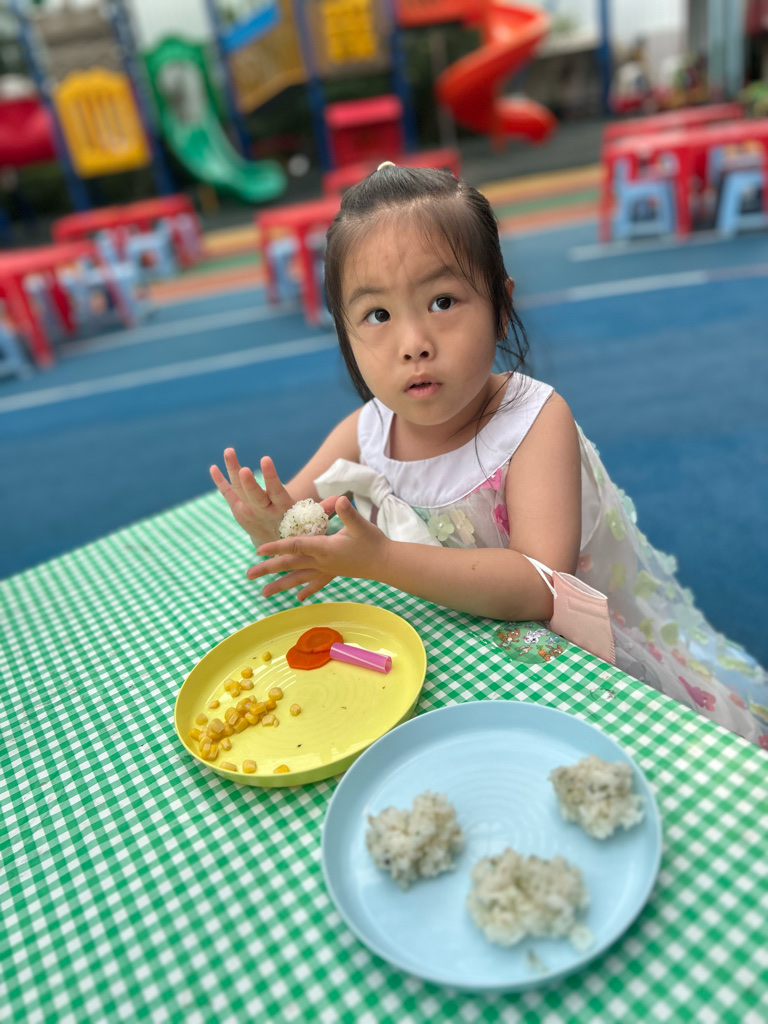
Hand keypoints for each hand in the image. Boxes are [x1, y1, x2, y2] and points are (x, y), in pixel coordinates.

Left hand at [209, 449, 335, 545]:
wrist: (274, 550)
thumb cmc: (299, 532)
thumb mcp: (313, 524)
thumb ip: (324, 510)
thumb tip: (341, 499)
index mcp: (280, 512)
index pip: (275, 492)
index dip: (271, 477)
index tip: (266, 460)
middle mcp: (262, 512)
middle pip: (254, 495)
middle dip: (248, 482)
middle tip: (243, 468)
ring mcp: (248, 512)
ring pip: (238, 490)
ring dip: (232, 470)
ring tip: (228, 450)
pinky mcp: (238, 511)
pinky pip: (228, 494)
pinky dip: (221, 481)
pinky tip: (213, 467)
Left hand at [247, 497, 388, 599]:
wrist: (387, 563)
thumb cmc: (373, 542)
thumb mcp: (360, 524)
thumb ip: (348, 513)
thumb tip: (339, 499)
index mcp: (324, 548)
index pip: (295, 546)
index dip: (276, 547)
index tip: (258, 550)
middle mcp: (321, 562)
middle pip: (289, 565)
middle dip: (268, 570)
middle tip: (248, 575)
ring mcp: (326, 570)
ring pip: (298, 578)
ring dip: (280, 585)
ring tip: (263, 593)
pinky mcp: (333, 573)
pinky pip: (316, 583)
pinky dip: (306, 590)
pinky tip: (297, 598)